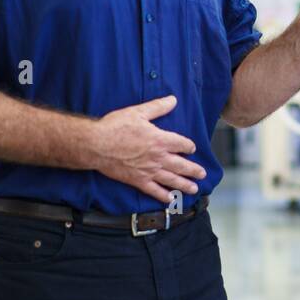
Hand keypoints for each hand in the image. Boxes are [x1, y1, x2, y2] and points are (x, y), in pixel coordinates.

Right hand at [90, 95, 205, 204]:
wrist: (96, 144)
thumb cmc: (115, 127)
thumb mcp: (138, 112)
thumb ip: (158, 107)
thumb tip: (173, 99)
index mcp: (160, 140)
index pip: (182, 144)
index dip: (189, 146)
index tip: (192, 148)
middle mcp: (158, 157)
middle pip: (181, 165)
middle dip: (193, 170)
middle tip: (202, 174)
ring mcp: (148, 171)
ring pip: (171, 180)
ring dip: (185, 184)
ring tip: (194, 189)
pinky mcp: (137, 180)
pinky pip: (154, 191)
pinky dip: (163, 196)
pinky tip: (170, 199)